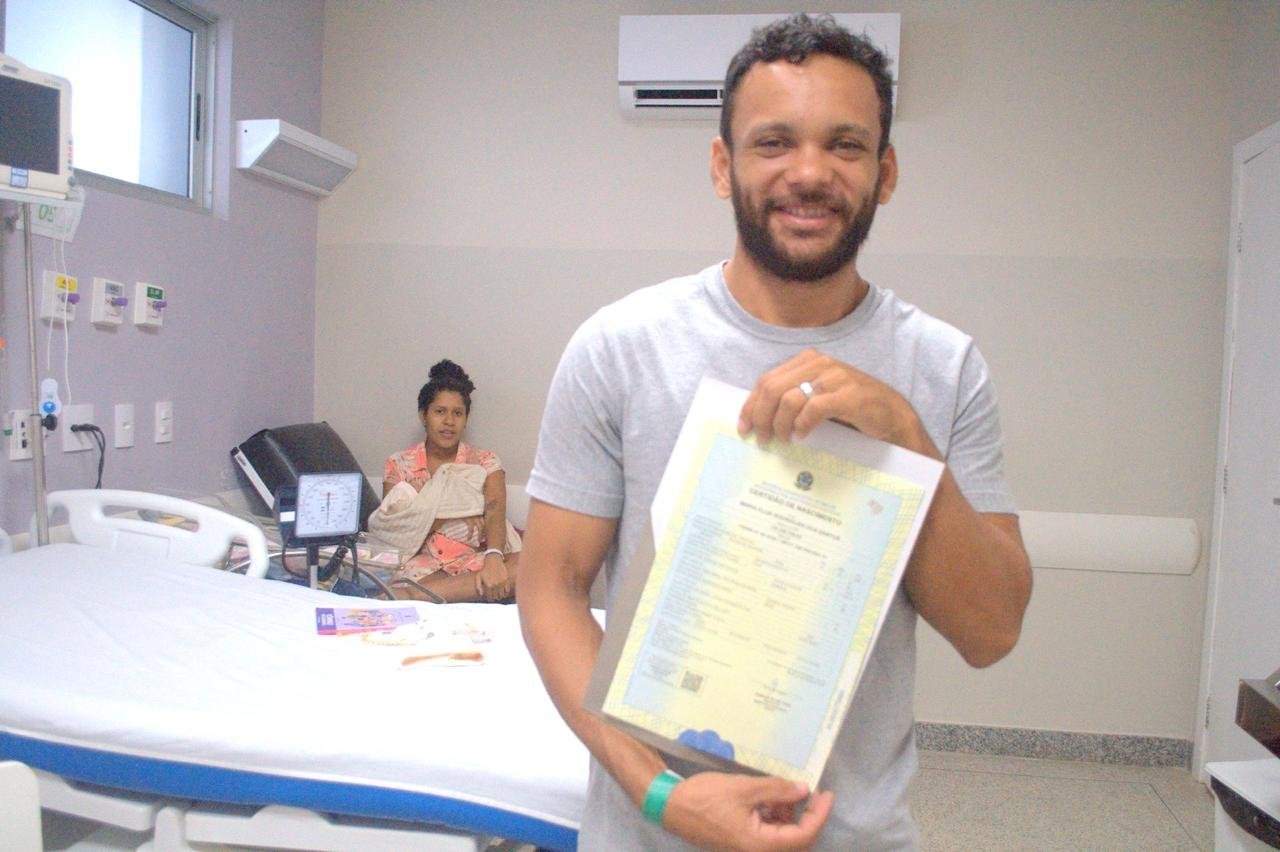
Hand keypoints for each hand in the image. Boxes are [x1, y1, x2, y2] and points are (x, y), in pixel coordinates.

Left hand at [475, 552, 511, 600]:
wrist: (493, 561)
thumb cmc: (485, 569)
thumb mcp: (478, 577)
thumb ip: (478, 586)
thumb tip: (481, 594)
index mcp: (488, 585)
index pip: (490, 597)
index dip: (490, 599)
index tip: (490, 599)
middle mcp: (495, 585)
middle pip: (496, 596)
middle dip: (495, 598)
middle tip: (494, 598)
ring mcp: (501, 582)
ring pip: (502, 594)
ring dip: (500, 596)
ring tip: (499, 596)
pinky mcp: (506, 580)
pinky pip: (507, 590)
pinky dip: (505, 593)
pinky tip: (504, 593)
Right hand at [662, 772, 832, 850]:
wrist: (671, 805)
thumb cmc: (705, 797)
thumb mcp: (745, 788)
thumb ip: (777, 790)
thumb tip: (804, 790)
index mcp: (759, 845)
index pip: (802, 836)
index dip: (819, 815)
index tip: (826, 794)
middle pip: (795, 841)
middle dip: (806, 816)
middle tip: (811, 792)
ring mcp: (748, 850)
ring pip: (782, 837)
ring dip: (788, 815)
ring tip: (783, 790)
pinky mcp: (741, 843)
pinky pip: (767, 835)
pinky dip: (773, 817)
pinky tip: (768, 798)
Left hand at [738, 348, 935, 455]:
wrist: (894, 416)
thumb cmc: (852, 410)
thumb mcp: (819, 398)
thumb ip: (794, 399)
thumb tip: (760, 418)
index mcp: (808, 361)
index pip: (767, 379)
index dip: (751, 404)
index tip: (744, 426)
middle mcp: (820, 364)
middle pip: (773, 388)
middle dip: (761, 416)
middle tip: (762, 439)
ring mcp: (835, 377)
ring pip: (790, 398)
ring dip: (780, 424)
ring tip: (782, 440)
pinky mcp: (849, 395)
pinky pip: (814, 408)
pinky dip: (803, 424)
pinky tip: (802, 435)